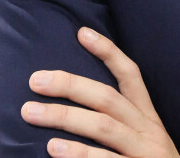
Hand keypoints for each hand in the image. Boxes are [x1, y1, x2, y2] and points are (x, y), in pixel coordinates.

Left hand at [21, 27, 179, 157]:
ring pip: (103, 127)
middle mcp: (147, 129)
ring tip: (31, 111)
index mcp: (148, 115)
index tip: (82, 33)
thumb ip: (122, 120)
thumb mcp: (145, 137)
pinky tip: (54, 150)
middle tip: (36, 80)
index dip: (108, 52)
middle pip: (108, 98)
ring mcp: (143, 152)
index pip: (130, 74)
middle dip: (71, 85)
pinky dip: (79, 155)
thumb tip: (81, 100)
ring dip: (65, 117)